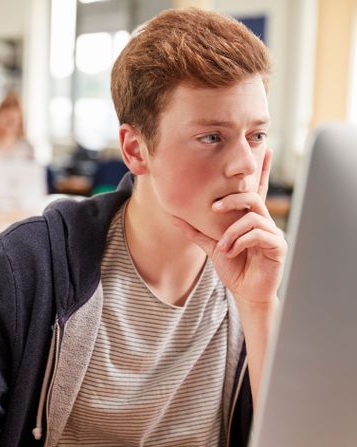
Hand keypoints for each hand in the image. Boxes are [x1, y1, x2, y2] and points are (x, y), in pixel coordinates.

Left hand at [173, 149, 286, 305]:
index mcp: (250, 218)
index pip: (257, 189)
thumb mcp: (211, 246)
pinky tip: (232, 253)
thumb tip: (174, 216)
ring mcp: (273, 232)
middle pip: (252, 196)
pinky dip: (241, 241)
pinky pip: (259, 233)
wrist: (246, 292)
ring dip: (232, 231)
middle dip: (232, 199)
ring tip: (223, 247)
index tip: (267, 149)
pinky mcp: (278, 246)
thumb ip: (195, 230)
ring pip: (253, 216)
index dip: (263, 169)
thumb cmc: (234, 268)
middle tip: (214, 208)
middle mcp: (263, 221)